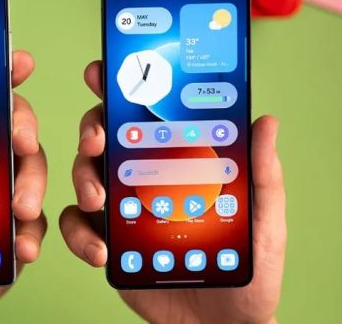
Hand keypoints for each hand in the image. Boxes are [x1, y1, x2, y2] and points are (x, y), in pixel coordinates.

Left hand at [0, 51, 47, 322]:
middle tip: (19, 138)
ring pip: (33, 170)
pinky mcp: (17, 232)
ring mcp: (2, 197)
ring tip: (20, 206)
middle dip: (24, 124)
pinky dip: (32, 233)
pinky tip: (21, 246)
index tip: (16, 63)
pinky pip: (35, 224)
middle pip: (14, 128)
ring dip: (32, 182)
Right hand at [60, 61, 285, 323]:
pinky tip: (100, 249)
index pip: (145, 117)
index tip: (104, 72)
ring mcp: (121, 209)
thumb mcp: (261, 218)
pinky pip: (77, 228)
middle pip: (103, 139)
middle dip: (91, 130)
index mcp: (175, 163)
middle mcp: (142, 179)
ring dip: (83, 180)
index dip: (121, 90)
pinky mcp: (106, 241)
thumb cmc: (245, 269)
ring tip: (99, 200)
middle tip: (96, 140)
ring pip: (84, 177)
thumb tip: (264, 122)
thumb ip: (259, 173)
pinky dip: (79, 235)